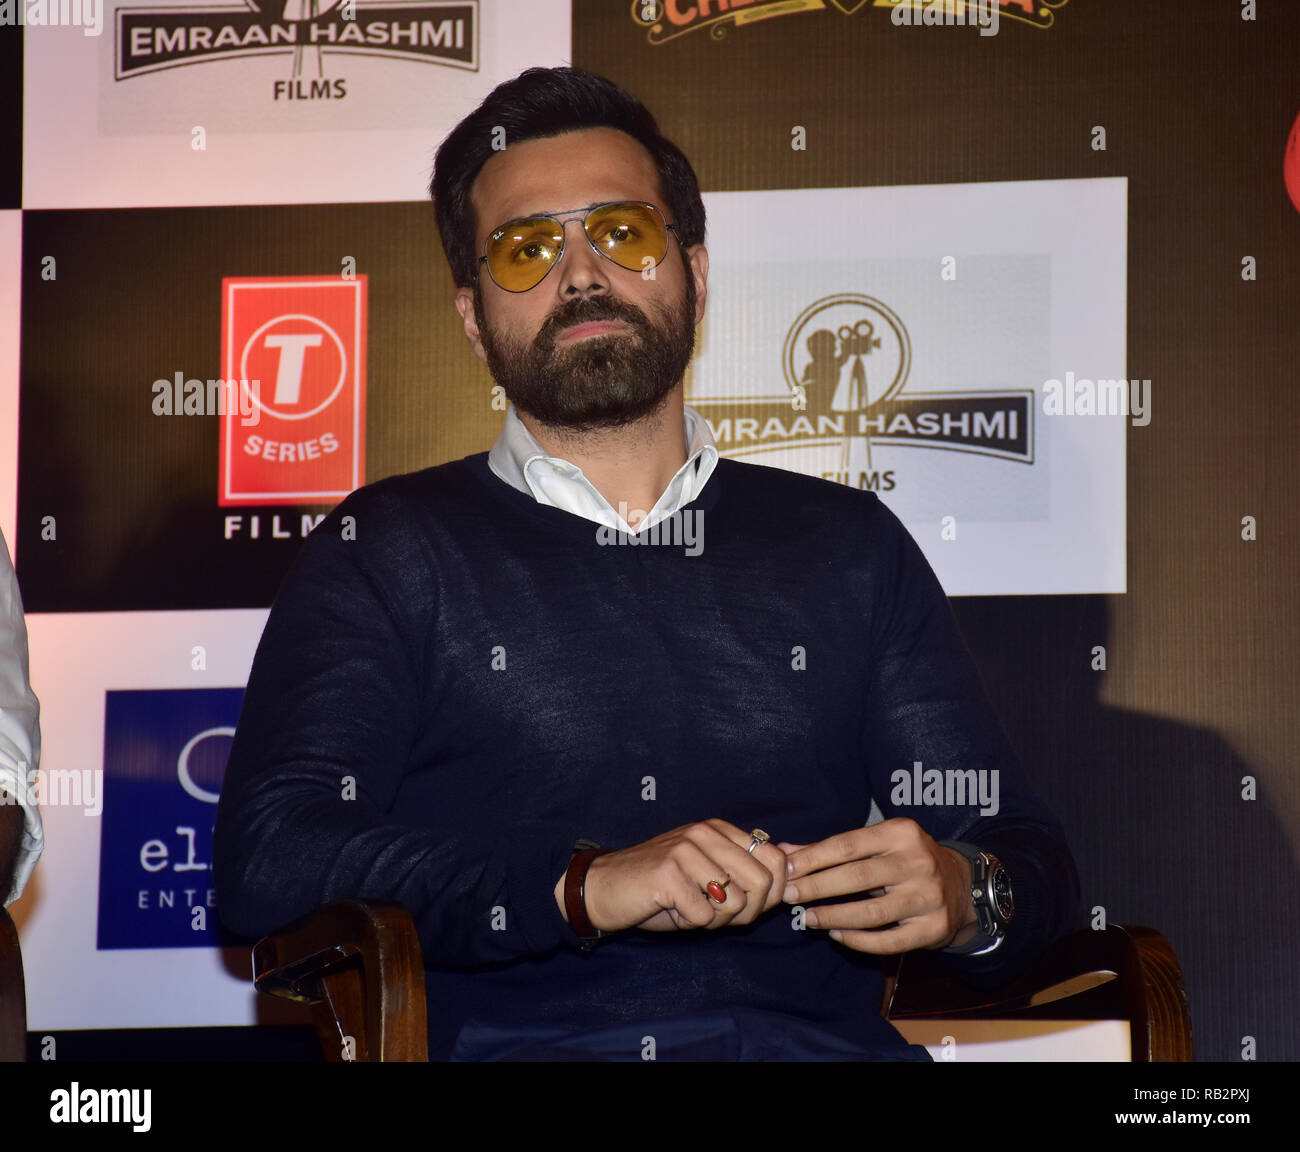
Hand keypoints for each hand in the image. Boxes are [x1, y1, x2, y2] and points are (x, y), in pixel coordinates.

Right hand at [574, 820, 786, 933]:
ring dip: (715, 920)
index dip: (772, 893)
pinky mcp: (669, 873)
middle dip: (747, 913)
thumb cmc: (661, 888)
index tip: (748, 906)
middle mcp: (705, 833)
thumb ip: (747, 870)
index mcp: (719, 829)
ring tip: (690, 909)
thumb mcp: (709, 874)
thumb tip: (795, 866)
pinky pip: (704, 916)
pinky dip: (691, 923)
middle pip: (762, 883)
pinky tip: (672, 910)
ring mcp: (686, 850)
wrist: (603, 888)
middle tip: (716, 915)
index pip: (775, 859)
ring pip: (735, 903)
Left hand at [779, 817, 977, 952]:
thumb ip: (830, 849)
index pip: (846, 845)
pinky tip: (837, 935)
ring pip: (872, 912)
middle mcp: (918, 862)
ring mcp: (928, 897)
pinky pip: (889, 941)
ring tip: (807, 918)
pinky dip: (859, 941)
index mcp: (901, 833)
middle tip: (789, 895)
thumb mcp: (877, 843)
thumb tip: (784, 852)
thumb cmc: (907, 859)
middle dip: (817, 886)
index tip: (787, 870)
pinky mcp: (933, 928)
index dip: (812, 859)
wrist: (963, 884)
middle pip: (856, 876)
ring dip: (834, 916)